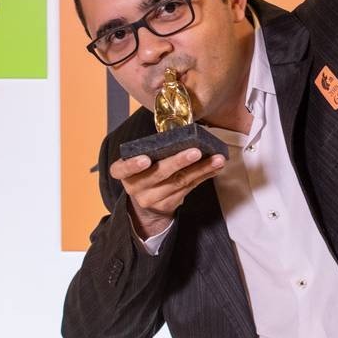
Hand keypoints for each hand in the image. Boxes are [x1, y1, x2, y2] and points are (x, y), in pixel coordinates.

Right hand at [110, 149, 224, 236]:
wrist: (147, 204)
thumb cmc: (146, 172)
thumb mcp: (140, 162)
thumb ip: (153, 151)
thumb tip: (183, 133)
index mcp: (124, 173)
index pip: (121, 170)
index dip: (132, 165)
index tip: (145, 159)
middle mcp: (135, 188)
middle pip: (157, 175)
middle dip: (178, 162)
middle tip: (195, 152)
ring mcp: (152, 199)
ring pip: (178, 182)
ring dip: (200, 169)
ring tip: (216, 159)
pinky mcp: (169, 204)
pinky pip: (189, 188)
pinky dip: (204, 175)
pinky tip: (215, 167)